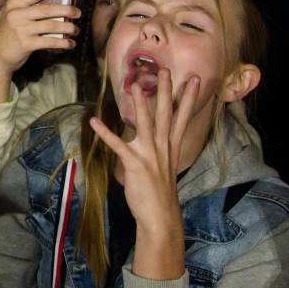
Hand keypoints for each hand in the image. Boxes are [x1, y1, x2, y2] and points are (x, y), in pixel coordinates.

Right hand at [0, 0, 81, 82]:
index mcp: (14, 4)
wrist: (0, 56)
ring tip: (76, 29)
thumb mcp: (12, 14)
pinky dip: (62, 43)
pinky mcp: (26, 44)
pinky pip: (49, 42)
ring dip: (67, 27)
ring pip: (50, 26)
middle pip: (46, 10)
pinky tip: (70, 44)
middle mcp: (16, 15)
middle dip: (66, 10)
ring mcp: (20, 29)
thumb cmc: (10, 33)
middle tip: (78, 12)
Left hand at [88, 69, 199, 273]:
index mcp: (171, 147)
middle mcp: (163, 148)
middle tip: (166, 69)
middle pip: (166, 114)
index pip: (182, 118)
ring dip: (139, 105)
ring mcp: (150, 155)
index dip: (188, 98)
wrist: (161, 217)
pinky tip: (95, 121)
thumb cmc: (160, 193)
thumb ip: (158, 148)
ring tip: (134, 86)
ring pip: (146, 125)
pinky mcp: (135, 164)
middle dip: (166, 91)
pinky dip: (106, 133)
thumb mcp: (163, 166)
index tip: (193, 79)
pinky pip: (118, 145)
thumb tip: (151, 135)